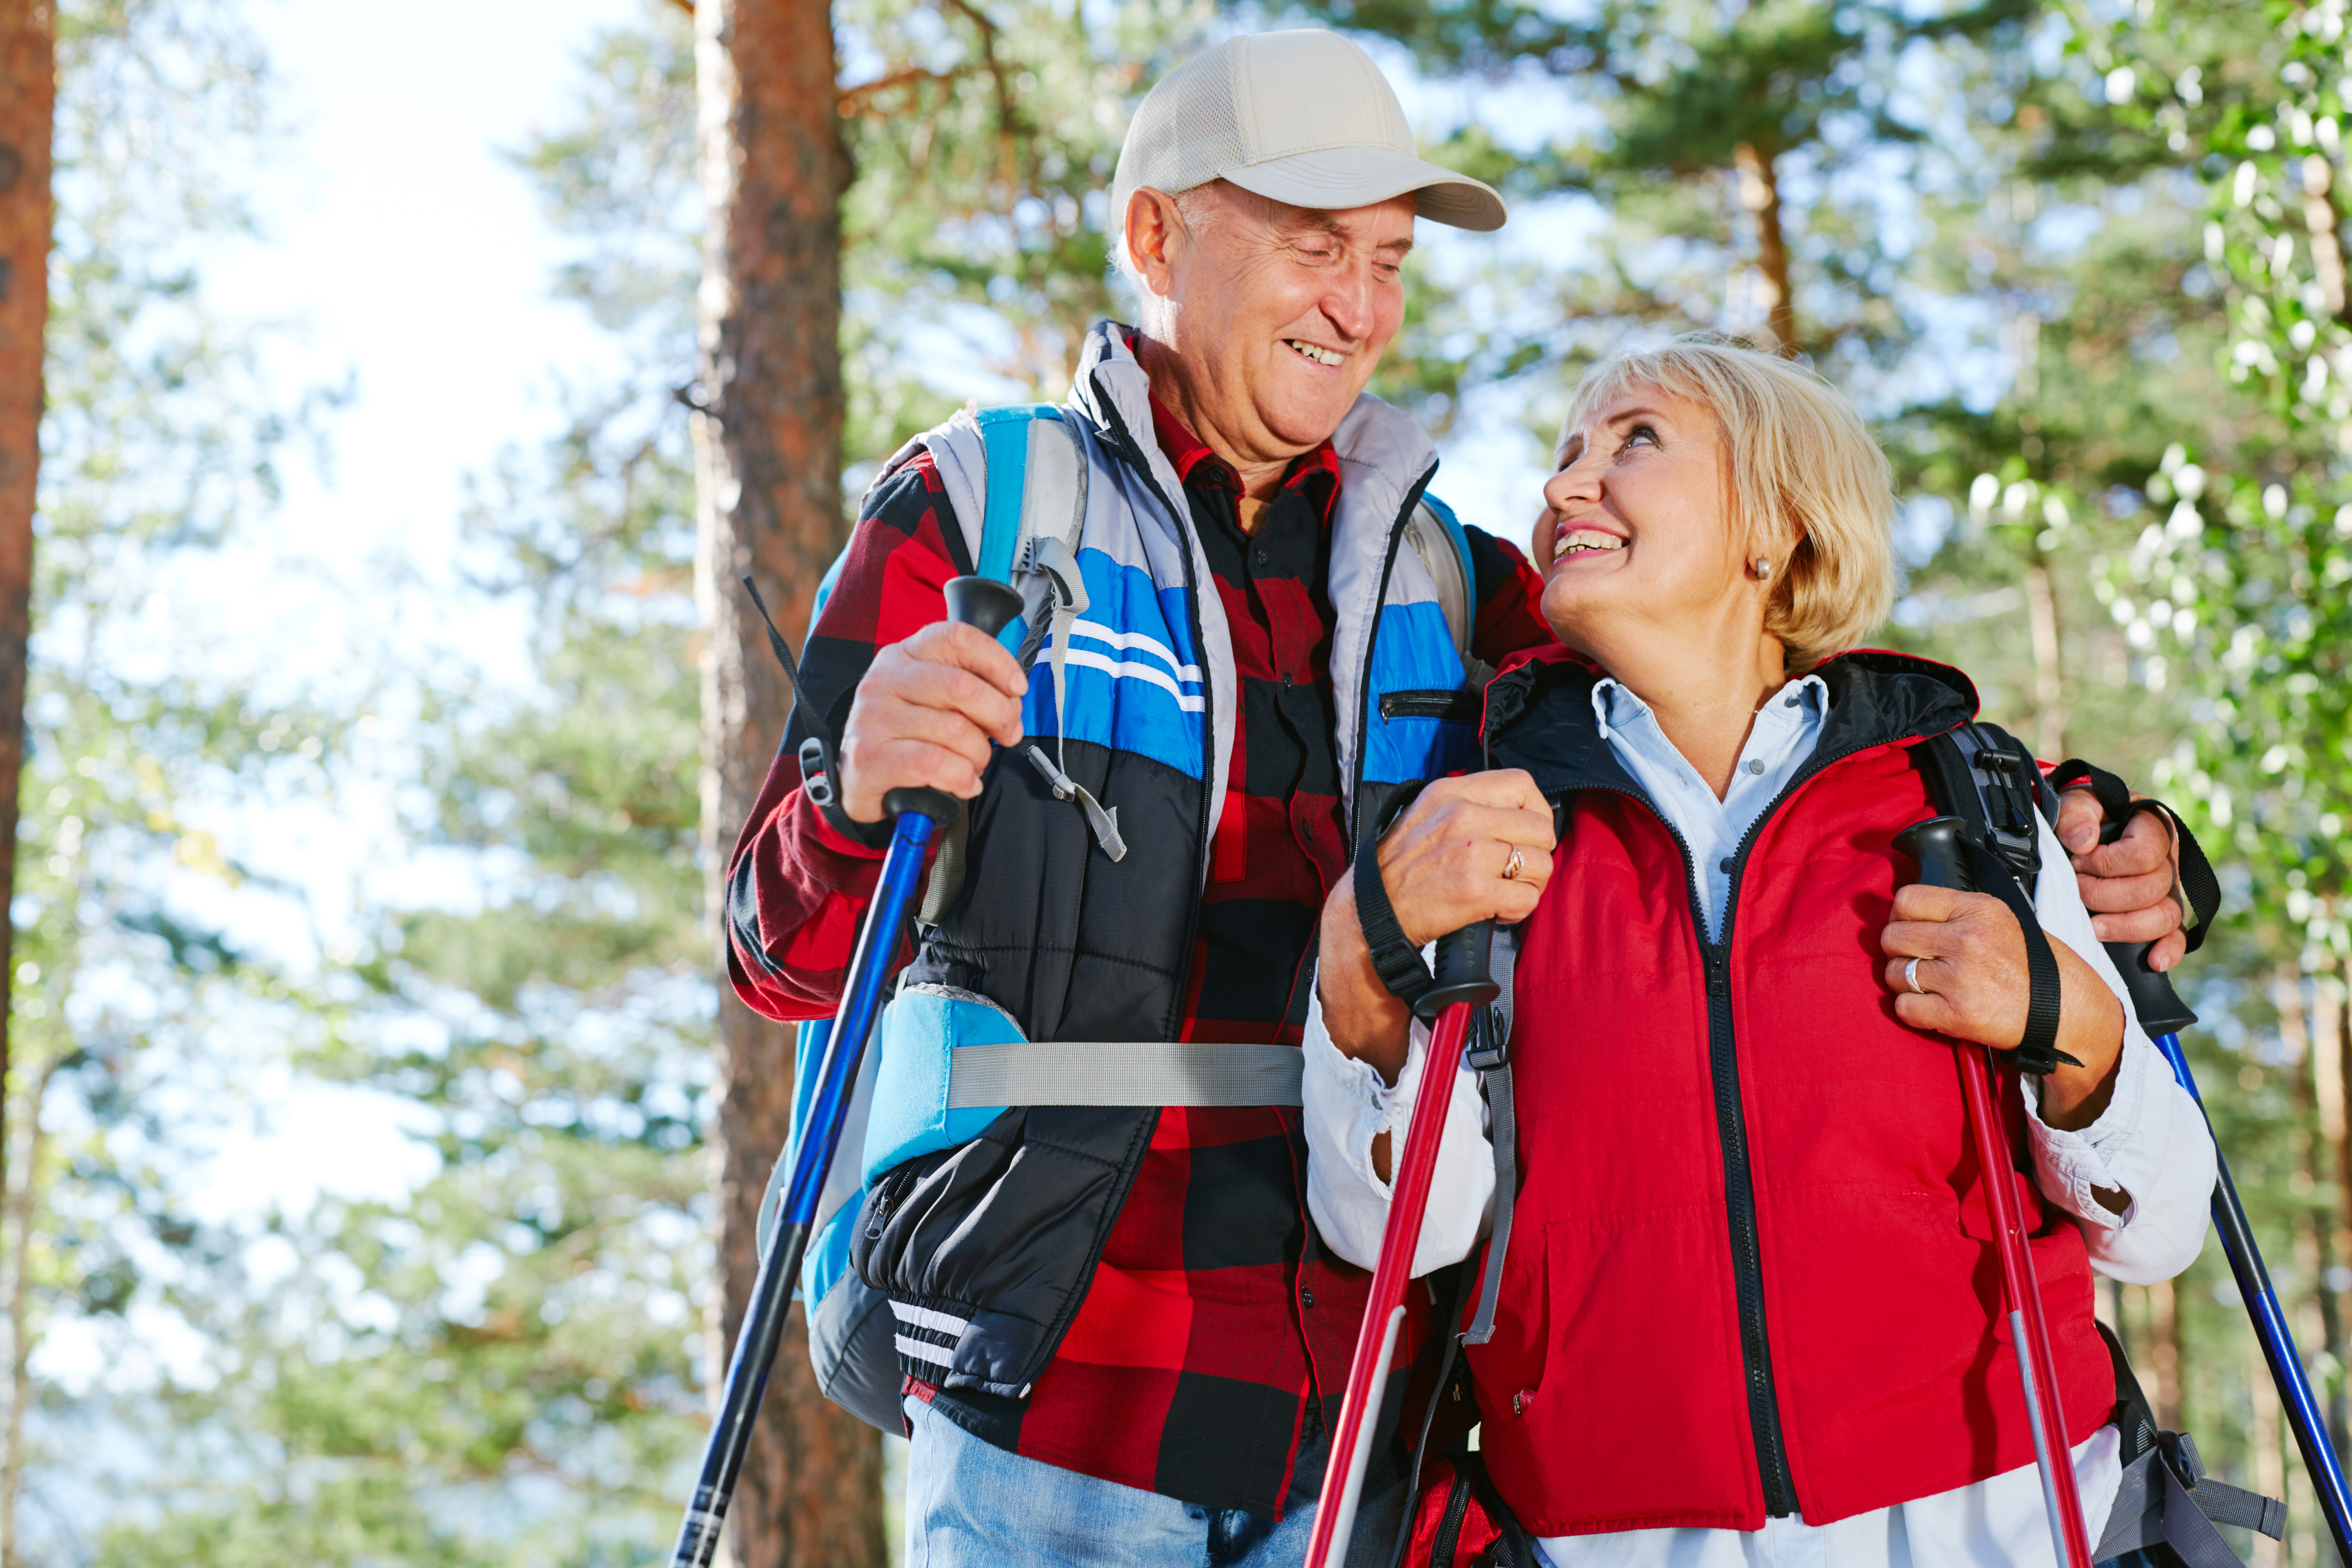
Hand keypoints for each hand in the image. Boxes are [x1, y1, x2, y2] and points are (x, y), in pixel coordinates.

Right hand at [837, 622, 1026, 822]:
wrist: (858, 780)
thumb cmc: (907, 738)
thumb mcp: (935, 700)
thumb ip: (971, 690)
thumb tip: (1011, 702)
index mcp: (905, 655)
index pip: (958, 637)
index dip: (997, 661)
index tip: (1016, 688)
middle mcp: (885, 679)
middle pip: (963, 686)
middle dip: (1000, 716)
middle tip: (1007, 735)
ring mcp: (873, 717)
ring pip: (955, 729)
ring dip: (979, 755)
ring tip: (973, 765)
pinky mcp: (869, 757)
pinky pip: (934, 763)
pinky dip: (960, 778)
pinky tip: (961, 783)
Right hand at [1370, 771, 1556, 945]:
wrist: (1370, 911)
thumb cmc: (1397, 867)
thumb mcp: (1425, 812)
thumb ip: (1467, 804)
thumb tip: (1512, 811)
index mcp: (1452, 792)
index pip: (1522, 784)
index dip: (1537, 810)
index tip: (1528, 832)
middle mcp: (1464, 816)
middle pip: (1541, 828)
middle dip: (1536, 853)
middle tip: (1515, 869)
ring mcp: (1472, 853)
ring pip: (1541, 864)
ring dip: (1530, 884)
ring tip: (1505, 891)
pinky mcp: (1477, 891)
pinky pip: (1527, 898)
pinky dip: (1518, 910)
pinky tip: (1497, 910)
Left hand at [1880, 882, 2124, 1129]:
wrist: (2066, 1013)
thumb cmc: (2036, 968)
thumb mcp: (2003, 920)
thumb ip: (1958, 913)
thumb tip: (1911, 912)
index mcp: (1978, 910)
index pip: (1907, 899)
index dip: (1900, 915)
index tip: (1907, 925)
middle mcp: (1966, 939)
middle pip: (1892, 936)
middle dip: (1897, 950)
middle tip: (1914, 958)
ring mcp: (1959, 977)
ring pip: (1893, 973)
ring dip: (1903, 981)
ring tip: (1928, 984)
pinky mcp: (1956, 1013)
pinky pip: (1904, 1007)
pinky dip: (1911, 1010)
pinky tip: (1931, 1006)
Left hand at [2056, 787, 2186, 970]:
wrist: (2078, 829)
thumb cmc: (2081, 815)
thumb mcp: (2075, 802)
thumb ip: (2076, 812)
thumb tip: (2084, 842)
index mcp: (2155, 827)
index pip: (2144, 854)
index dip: (2107, 863)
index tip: (2078, 860)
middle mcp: (2168, 860)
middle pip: (2152, 889)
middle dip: (2106, 895)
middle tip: (2077, 888)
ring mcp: (2168, 889)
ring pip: (2165, 916)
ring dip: (2126, 926)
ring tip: (2093, 927)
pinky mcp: (2161, 913)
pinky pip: (2176, 936)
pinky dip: (2168, 950)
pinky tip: (2154, 962)